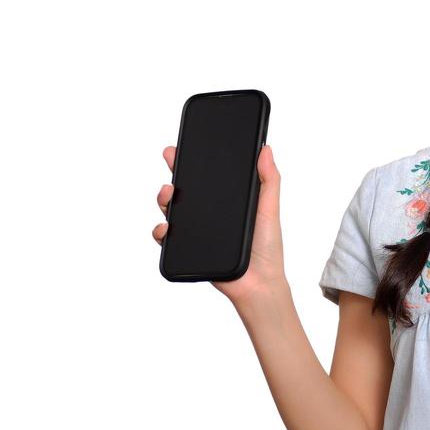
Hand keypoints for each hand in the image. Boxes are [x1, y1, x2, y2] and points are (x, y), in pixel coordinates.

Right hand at [154, 143, 288, 306]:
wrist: (259, 284)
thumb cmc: (268, 249)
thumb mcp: (269, 209)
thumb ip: (269, 180)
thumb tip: (266, 150)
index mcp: (227, 201)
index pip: (207, 176)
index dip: (194, 160)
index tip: (185, 145)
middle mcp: (209, 214)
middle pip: (185, 189)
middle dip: (174, 171)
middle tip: (171, 157)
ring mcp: (197, 231)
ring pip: (171, 209)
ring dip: (164, 198)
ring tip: (168, 193)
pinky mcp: (188, 250)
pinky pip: (167, 239)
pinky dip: (160, 230)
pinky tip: (166, 226)